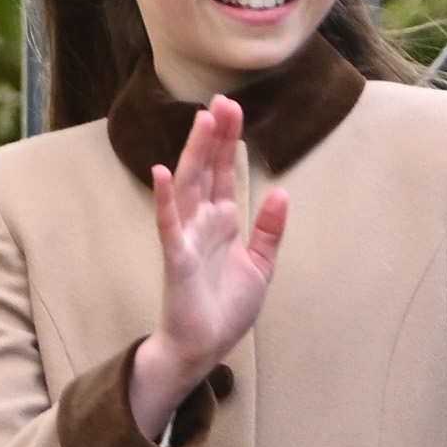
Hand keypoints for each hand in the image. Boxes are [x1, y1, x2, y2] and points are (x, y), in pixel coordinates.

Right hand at [127, 97, 288, 442]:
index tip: (234, 109)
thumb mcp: (261, 265)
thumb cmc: (227, 307)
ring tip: (201, 120)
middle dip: (214, 136)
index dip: (228, 142)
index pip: (223, 173)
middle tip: (222, 101)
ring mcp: (187, 237)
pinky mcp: (177, 259)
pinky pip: (169, 224)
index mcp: (223, 222)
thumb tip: (282, 193)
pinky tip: (163, 172)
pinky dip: (166, 199)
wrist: (205, 345)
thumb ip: (270, 230)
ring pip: (189, 187)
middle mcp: (202, 223)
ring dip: (194, 153)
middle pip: (206, 170)